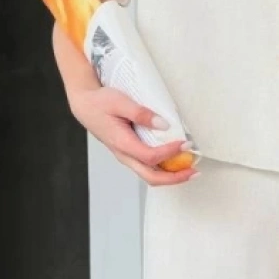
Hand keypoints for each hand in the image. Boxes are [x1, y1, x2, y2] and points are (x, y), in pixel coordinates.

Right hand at [67, 82, 196, 185]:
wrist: (85, 105)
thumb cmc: (100, 102)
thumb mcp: (120, 102)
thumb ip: (141, 113)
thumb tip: (163, 124)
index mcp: (122, 143)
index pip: (150, 156)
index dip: (170, 152)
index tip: (185, 143)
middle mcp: (124, 155)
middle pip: (152, 177)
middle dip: (175, 177)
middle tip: (194, 171)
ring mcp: (126, 157)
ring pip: (150, 175)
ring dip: (171, 176)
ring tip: (189, 169)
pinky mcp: (129, 154)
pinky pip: (148, 168)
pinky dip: (164, 168)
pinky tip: (175, 161)